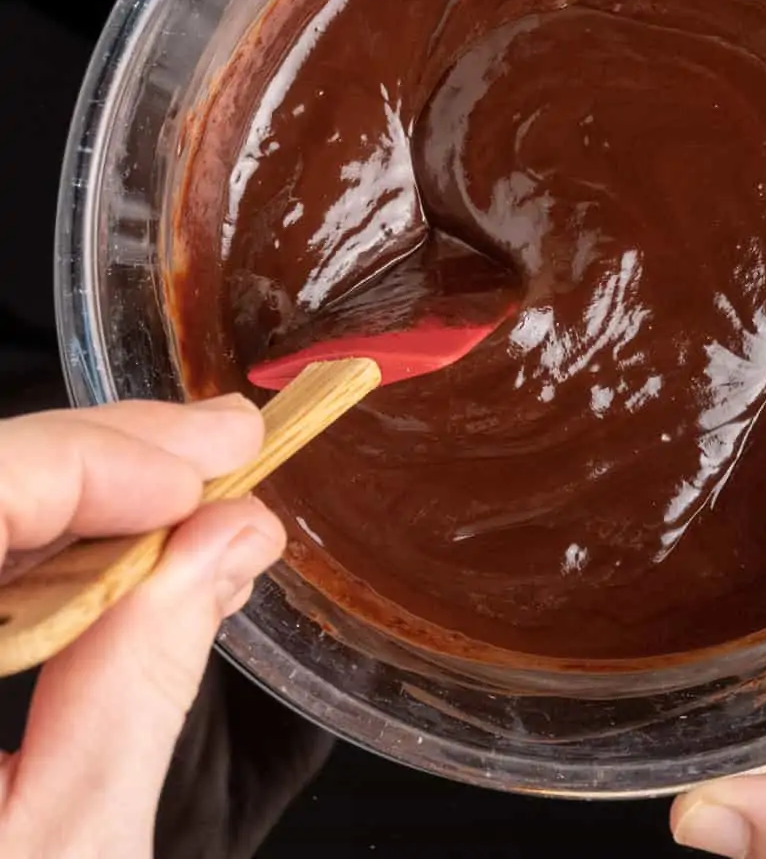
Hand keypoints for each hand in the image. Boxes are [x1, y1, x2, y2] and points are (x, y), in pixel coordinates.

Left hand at [0, 395, 284, 857]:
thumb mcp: (71, 855)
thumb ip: (141, 681)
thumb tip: (230, 533)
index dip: (69, 466)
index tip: (201, 473)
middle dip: (88, 459)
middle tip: (222, 446)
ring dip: (72, 489)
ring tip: (193, 485)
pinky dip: (35, 540)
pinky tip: (117, 540)